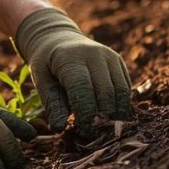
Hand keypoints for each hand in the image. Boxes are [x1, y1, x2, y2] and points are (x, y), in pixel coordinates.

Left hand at [14, 7, 131, 134]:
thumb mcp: (41, 81)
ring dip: (116, 113)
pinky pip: (126, 86)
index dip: (86, 114)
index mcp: (70, 58)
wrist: (58, 37)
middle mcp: (93, 54)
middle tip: (95, 131)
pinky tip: (112, 115)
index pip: (83, 90)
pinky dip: (122, 103)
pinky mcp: (118, 60)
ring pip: (121, 90)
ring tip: (105, 126)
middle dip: (103, 116)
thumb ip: (52, 104)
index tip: (84, 131)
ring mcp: (109, 56)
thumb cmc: (47, 64)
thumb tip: (60, 128)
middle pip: (106, 92)